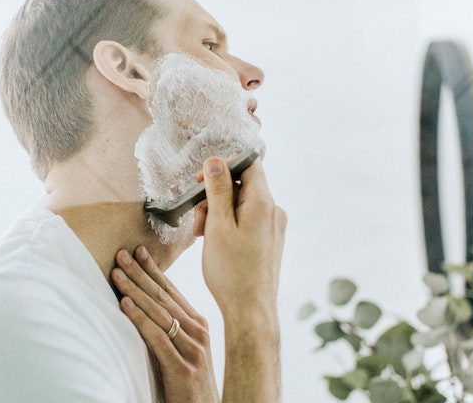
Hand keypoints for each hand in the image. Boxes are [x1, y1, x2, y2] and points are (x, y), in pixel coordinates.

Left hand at [112, 247, 219, 402]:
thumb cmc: (190, 384)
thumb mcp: (184, 350)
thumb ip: (171, 329)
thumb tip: (145, 307)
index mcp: (199, 325)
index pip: (172, 291)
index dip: (154, 270)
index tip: (138, 251)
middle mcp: (198, 332)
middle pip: (163, 297)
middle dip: (140, 274)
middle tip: (121, 254)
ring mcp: (192, 350)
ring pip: (159, 313)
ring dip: (135, 291)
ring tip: (117, 274)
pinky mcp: (182, 369)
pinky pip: (157, 337)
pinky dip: (139, 319)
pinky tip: (124, 305)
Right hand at [196, 157, 286, 316]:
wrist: (250, 310)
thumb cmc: (231, 272)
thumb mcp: (218, 225)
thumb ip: (218, 190)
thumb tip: (215, 161)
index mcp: (263, 203)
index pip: (249, 163)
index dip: (223, 166)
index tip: (201, 181)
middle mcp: (273, 211)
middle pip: (242, 185)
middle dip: (215, 196)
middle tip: (199, 220)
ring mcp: (273, 226)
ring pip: (241, 204)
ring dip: (218, 213)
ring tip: (204, 236)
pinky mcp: (269, 240)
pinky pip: (247, 220)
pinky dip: (228, 225)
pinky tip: (216, 243)